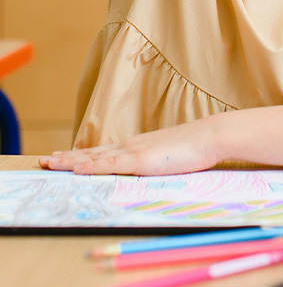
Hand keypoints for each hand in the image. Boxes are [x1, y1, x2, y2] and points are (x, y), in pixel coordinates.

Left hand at [38, 116, 221, 175]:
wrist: (211, 136)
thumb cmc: (197, 147)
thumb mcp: (172, 156)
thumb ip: (159, 161)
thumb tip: (153, 170)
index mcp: (139, 145)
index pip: (106, 151)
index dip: (84, 155)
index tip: (66, 156)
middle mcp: (132, 145)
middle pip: (94, 152)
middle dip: (68, 156)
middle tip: (47, 159)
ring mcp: (135, 150)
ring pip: (95, 156)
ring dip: (71, 160)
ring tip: (50, 162)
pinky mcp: (140, 159)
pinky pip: (110, 164)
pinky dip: (91, 165)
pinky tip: (76, 168)